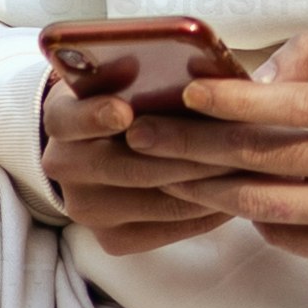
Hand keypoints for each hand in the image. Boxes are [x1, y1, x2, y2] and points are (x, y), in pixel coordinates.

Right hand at [38, 72, 234, 256]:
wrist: (93, 148)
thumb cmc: (122, 98)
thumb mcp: (117, 77)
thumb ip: (140, 73)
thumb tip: (195, 68)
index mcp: (59, 120)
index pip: (70, 119)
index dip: (96, 116)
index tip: (124, 110)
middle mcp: (64, 168)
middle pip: (127, 167)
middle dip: (185, 154)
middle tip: (232, 141)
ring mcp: (87, 209)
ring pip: (159, 202)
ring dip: (209, 183)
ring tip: (248, 164)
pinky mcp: (112, 240)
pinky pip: (172, 228)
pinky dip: (209, 210)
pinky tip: (236, 190)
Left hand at [124, 26, 307, 276]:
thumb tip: (257, 81)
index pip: (289, 105)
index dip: (230, 102)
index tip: (186, 95)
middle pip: (262, 157)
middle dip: (192, 147)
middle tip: (142, 138)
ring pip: (263, 203)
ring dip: (204, 189)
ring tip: (164, 173)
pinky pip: (285, 234)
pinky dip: (251, 215)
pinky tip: (222, 198)